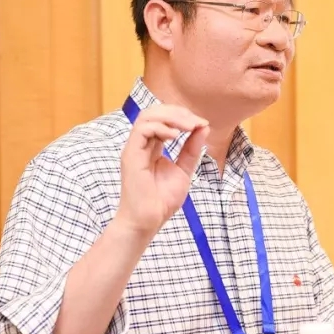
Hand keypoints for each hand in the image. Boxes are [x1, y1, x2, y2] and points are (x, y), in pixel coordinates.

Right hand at [114, 103, 209, 237]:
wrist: (149, 221)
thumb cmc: (162, 201)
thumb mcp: (184, 170)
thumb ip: (191, 149)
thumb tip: (203, 126)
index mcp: (152, 147)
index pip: (164, 120)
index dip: (183, 117)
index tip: (202, 124)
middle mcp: (141, 145)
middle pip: (154, 112)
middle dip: (178, 112)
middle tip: (196, 122)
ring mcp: (134, 148)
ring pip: (147, 116)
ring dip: (171, 117)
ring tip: (189, 126)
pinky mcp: (130, 155)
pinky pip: (142, 130)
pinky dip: (161, 127)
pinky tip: (176, 136)